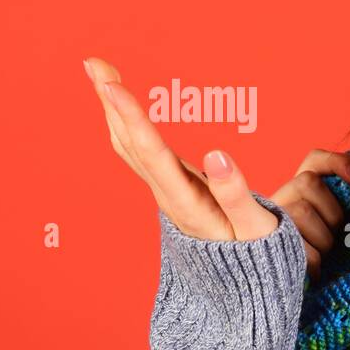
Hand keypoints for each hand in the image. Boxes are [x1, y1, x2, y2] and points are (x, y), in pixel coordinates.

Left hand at [84, 56, 277, 240]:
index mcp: (186, 202)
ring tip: (100, 71)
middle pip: (129, 143)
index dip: (130, 116)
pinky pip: (139, 149)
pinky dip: (126, 121)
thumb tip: (217, 153)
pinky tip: (121, 103)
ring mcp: (164, 190)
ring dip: (112, 108)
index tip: (110, 85)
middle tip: (93, 62)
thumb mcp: (255, 230)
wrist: (241, 287)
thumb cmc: (254, 258)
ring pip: (128, 145)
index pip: (151, 153)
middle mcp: (167, 194)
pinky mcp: (170, 186)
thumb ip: (236, 193)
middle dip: (110, 101)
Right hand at [270, 149, 349, 281]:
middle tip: (336, 234)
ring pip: (302, 211)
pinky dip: (314, 262)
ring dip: (323, 239)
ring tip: (324, 255)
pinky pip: (298, 245)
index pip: (315, 160)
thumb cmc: (329, 258)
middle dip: (331, 212)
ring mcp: (271, 220)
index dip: (336, 162)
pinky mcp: (267, 245)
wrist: (294, 294)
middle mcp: (281, 199)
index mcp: (301, 191)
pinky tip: (316, 271)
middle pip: (307, 181)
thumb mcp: (345, 230)